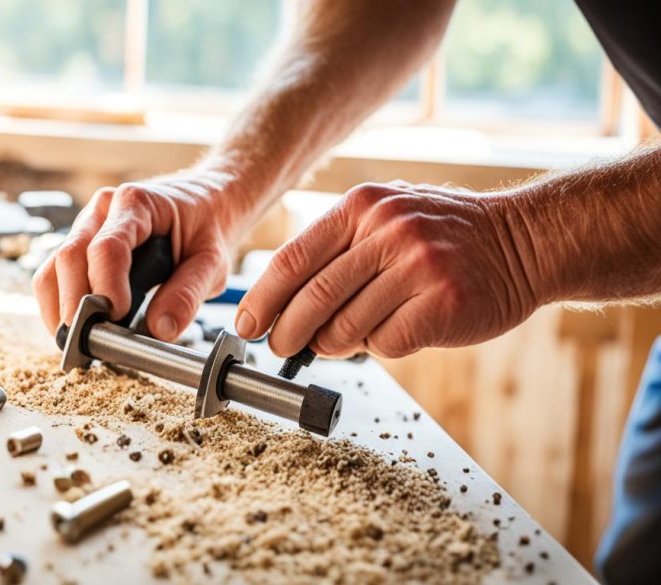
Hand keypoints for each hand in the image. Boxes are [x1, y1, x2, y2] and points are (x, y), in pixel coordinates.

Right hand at [33, 170, 235, 341]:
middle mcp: (102, 210)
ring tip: (78, 342)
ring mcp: (86, 228)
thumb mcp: (213, 261)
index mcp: (136, 203)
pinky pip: (54, 276)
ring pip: (53, 268)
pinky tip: (75, 329)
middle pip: (70, 257)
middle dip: (75, 304)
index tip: (116, 318)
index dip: (106, 286)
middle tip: (92, 341)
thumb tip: (160, 330)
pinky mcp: (79, 247)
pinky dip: (57, 306)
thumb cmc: (207, 226)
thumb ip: (189, 294)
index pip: (107, 247)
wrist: (205, 203)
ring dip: (59, 309)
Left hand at [235, 181, 538, 357]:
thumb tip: (282, 303)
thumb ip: (337, 250)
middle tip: (282, 348)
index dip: (263, 298)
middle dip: (288, 333)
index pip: (293, 259)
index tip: (248, 324)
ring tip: (349, 336)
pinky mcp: (444, 301)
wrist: (525, 240)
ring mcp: (418, 265)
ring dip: (337, 344)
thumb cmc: (444, 237)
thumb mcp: (386, 217)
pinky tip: (398, 330)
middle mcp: (387, 230)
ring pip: (346, 328)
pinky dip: (381, 346)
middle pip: (313, 298)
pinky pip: (386, 343)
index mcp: (362, 206)